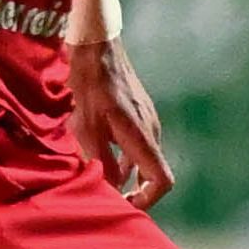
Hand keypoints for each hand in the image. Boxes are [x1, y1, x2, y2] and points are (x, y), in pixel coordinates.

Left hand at [67, 32, 173, 207]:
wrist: (95, 44)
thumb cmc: (88, 84)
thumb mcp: (86, 128)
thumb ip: (101, 162)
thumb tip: (112, 191)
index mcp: (142, 136)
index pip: (162, 180)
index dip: (147, 200)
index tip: (124, 205)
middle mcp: (151, 129)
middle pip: (153, 173)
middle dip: (133, 191)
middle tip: (107, 197)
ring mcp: (147, 118)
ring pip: (142, 158)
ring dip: (125, 173)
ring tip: (97, 175)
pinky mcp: (138, 110)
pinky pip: (137, 143)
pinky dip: (123, 156)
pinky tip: (99, 152)